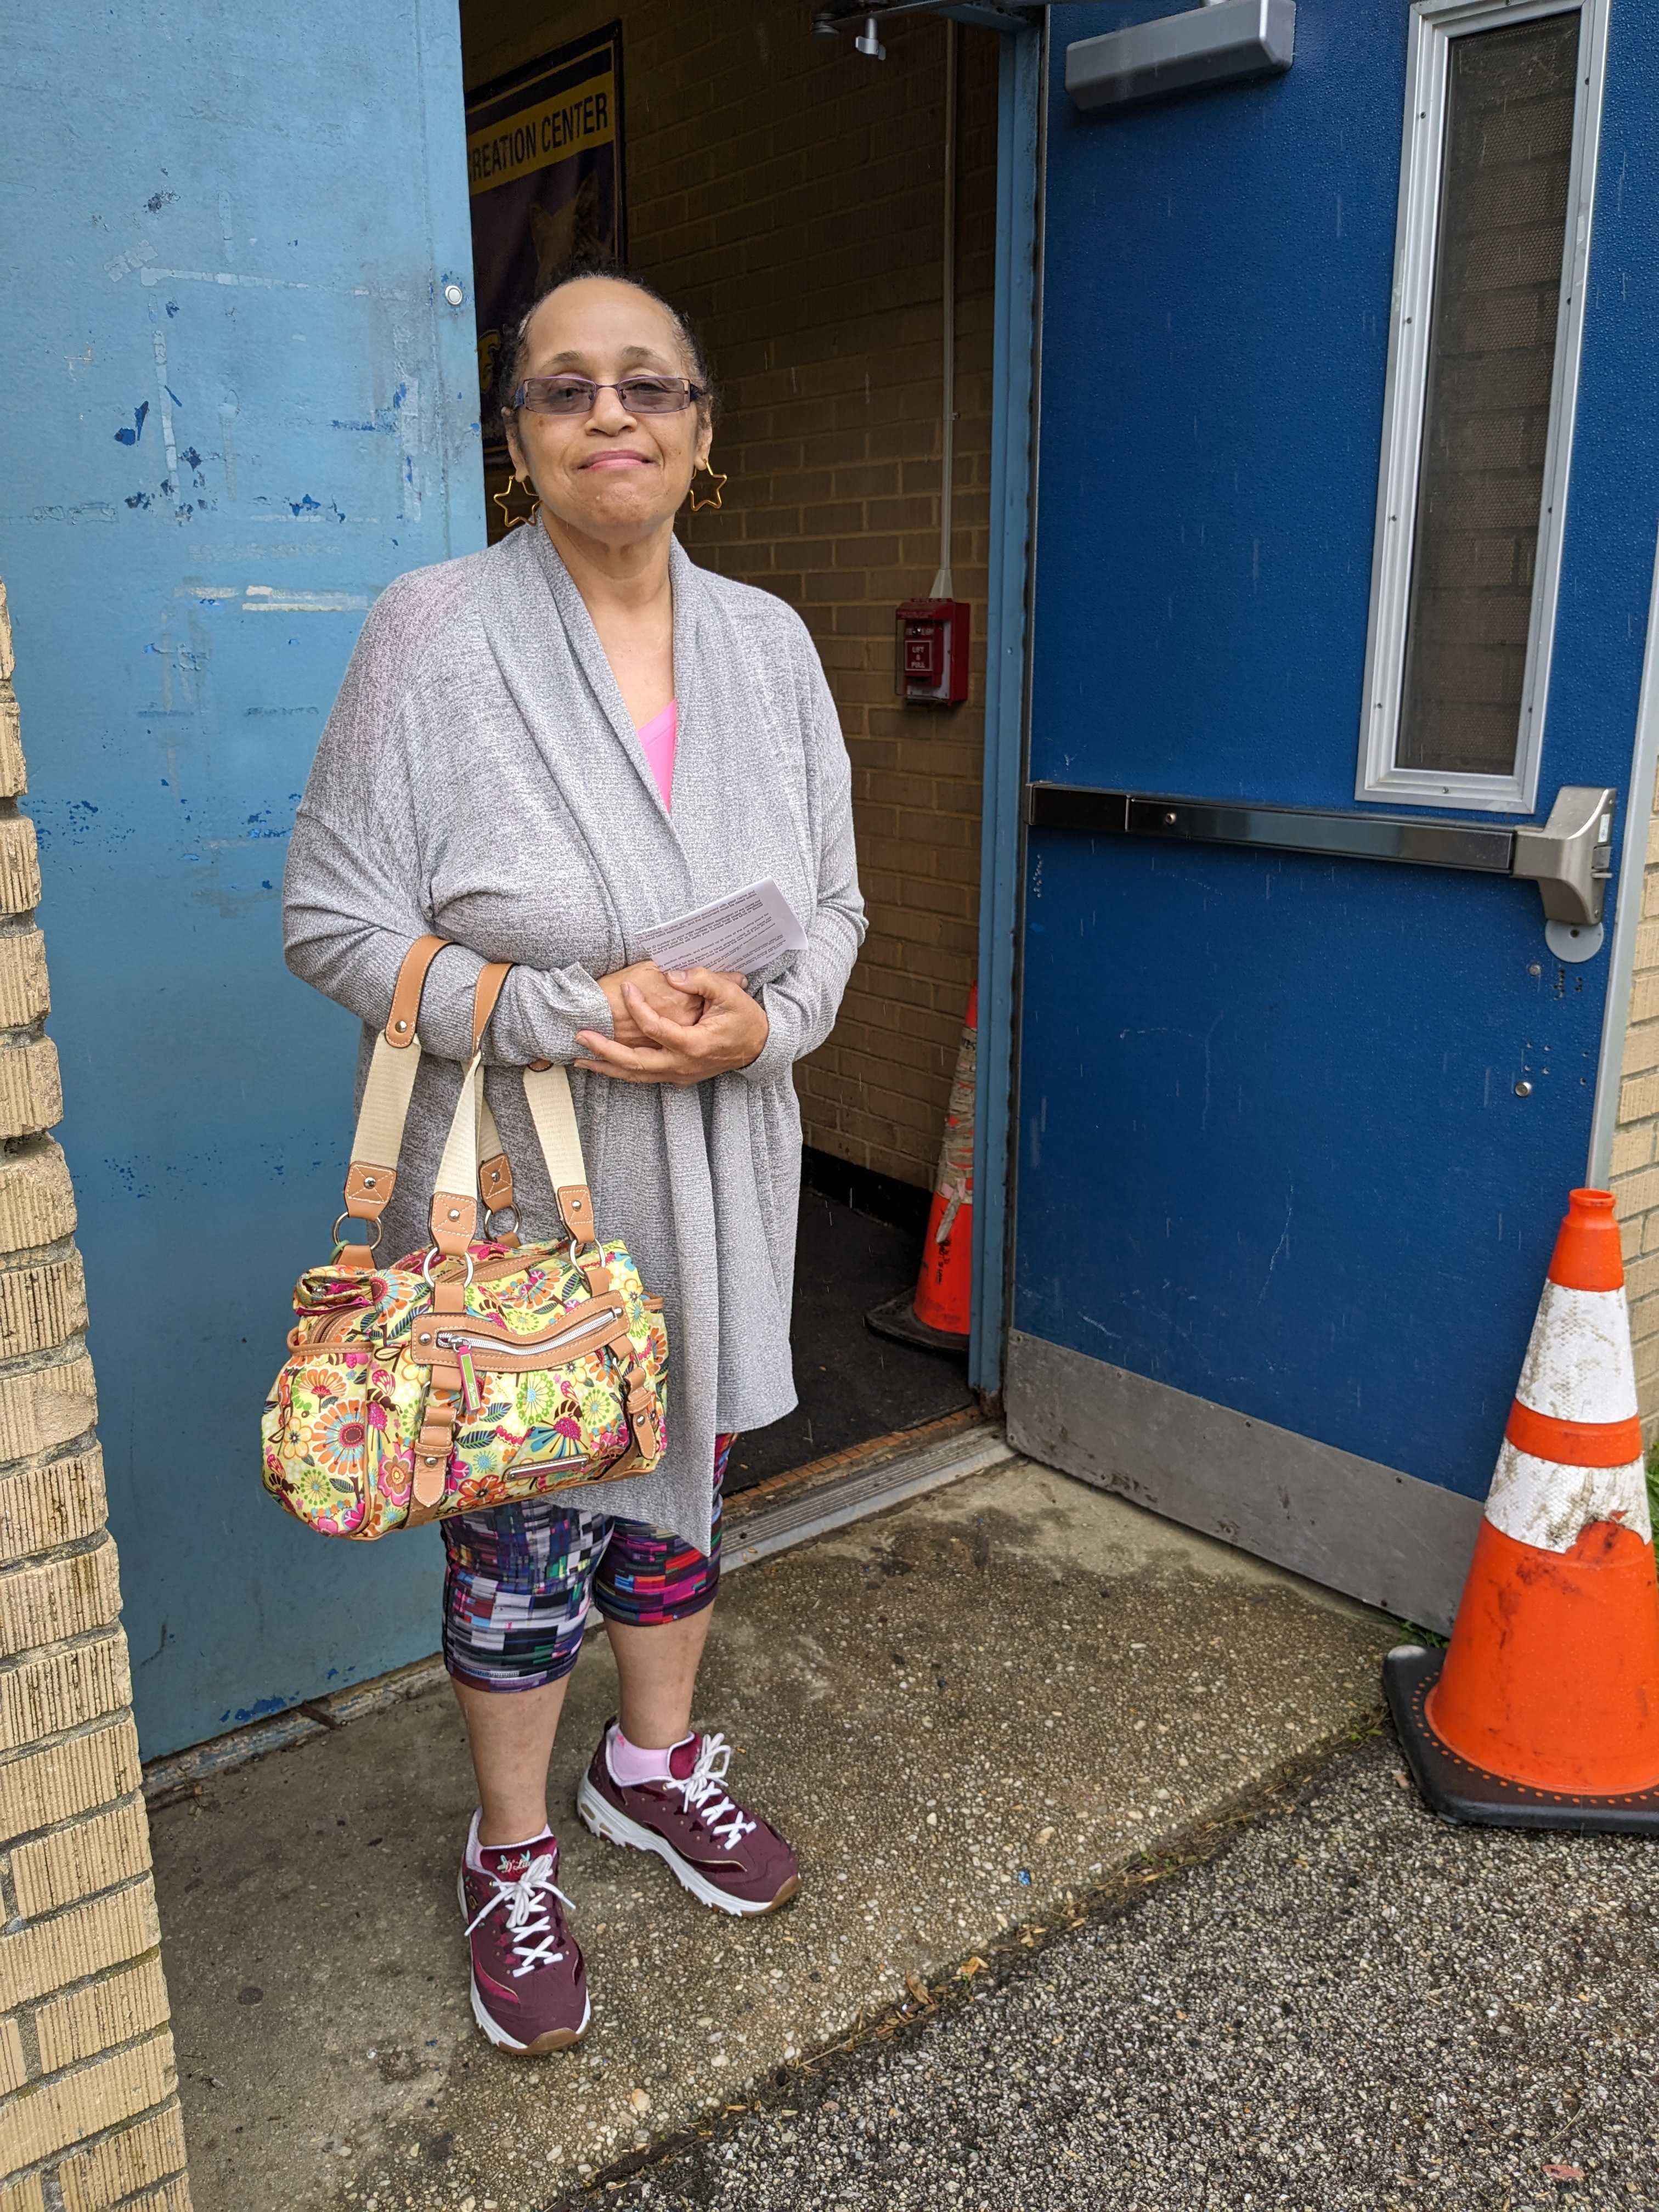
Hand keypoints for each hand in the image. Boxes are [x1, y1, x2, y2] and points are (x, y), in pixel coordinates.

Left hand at [575, 968, 767, 1086]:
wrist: (759, 1047)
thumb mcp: (729, 992)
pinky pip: (643, 1076)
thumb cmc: (745, 1018)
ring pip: (636, 1075)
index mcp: (694, 1045)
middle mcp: (682, 1065)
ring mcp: (678, 1075)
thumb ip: (700, 979)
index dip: (637, 1007)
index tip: (626, 988)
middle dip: (604, 1051)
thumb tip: (671, 974)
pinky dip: (622, 1070)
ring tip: (580, 1057)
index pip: (655, 1028)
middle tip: (581, 1036)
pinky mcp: (677, 1076)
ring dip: (607, 1066)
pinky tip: (604, 1064)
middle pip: (635, 1063)